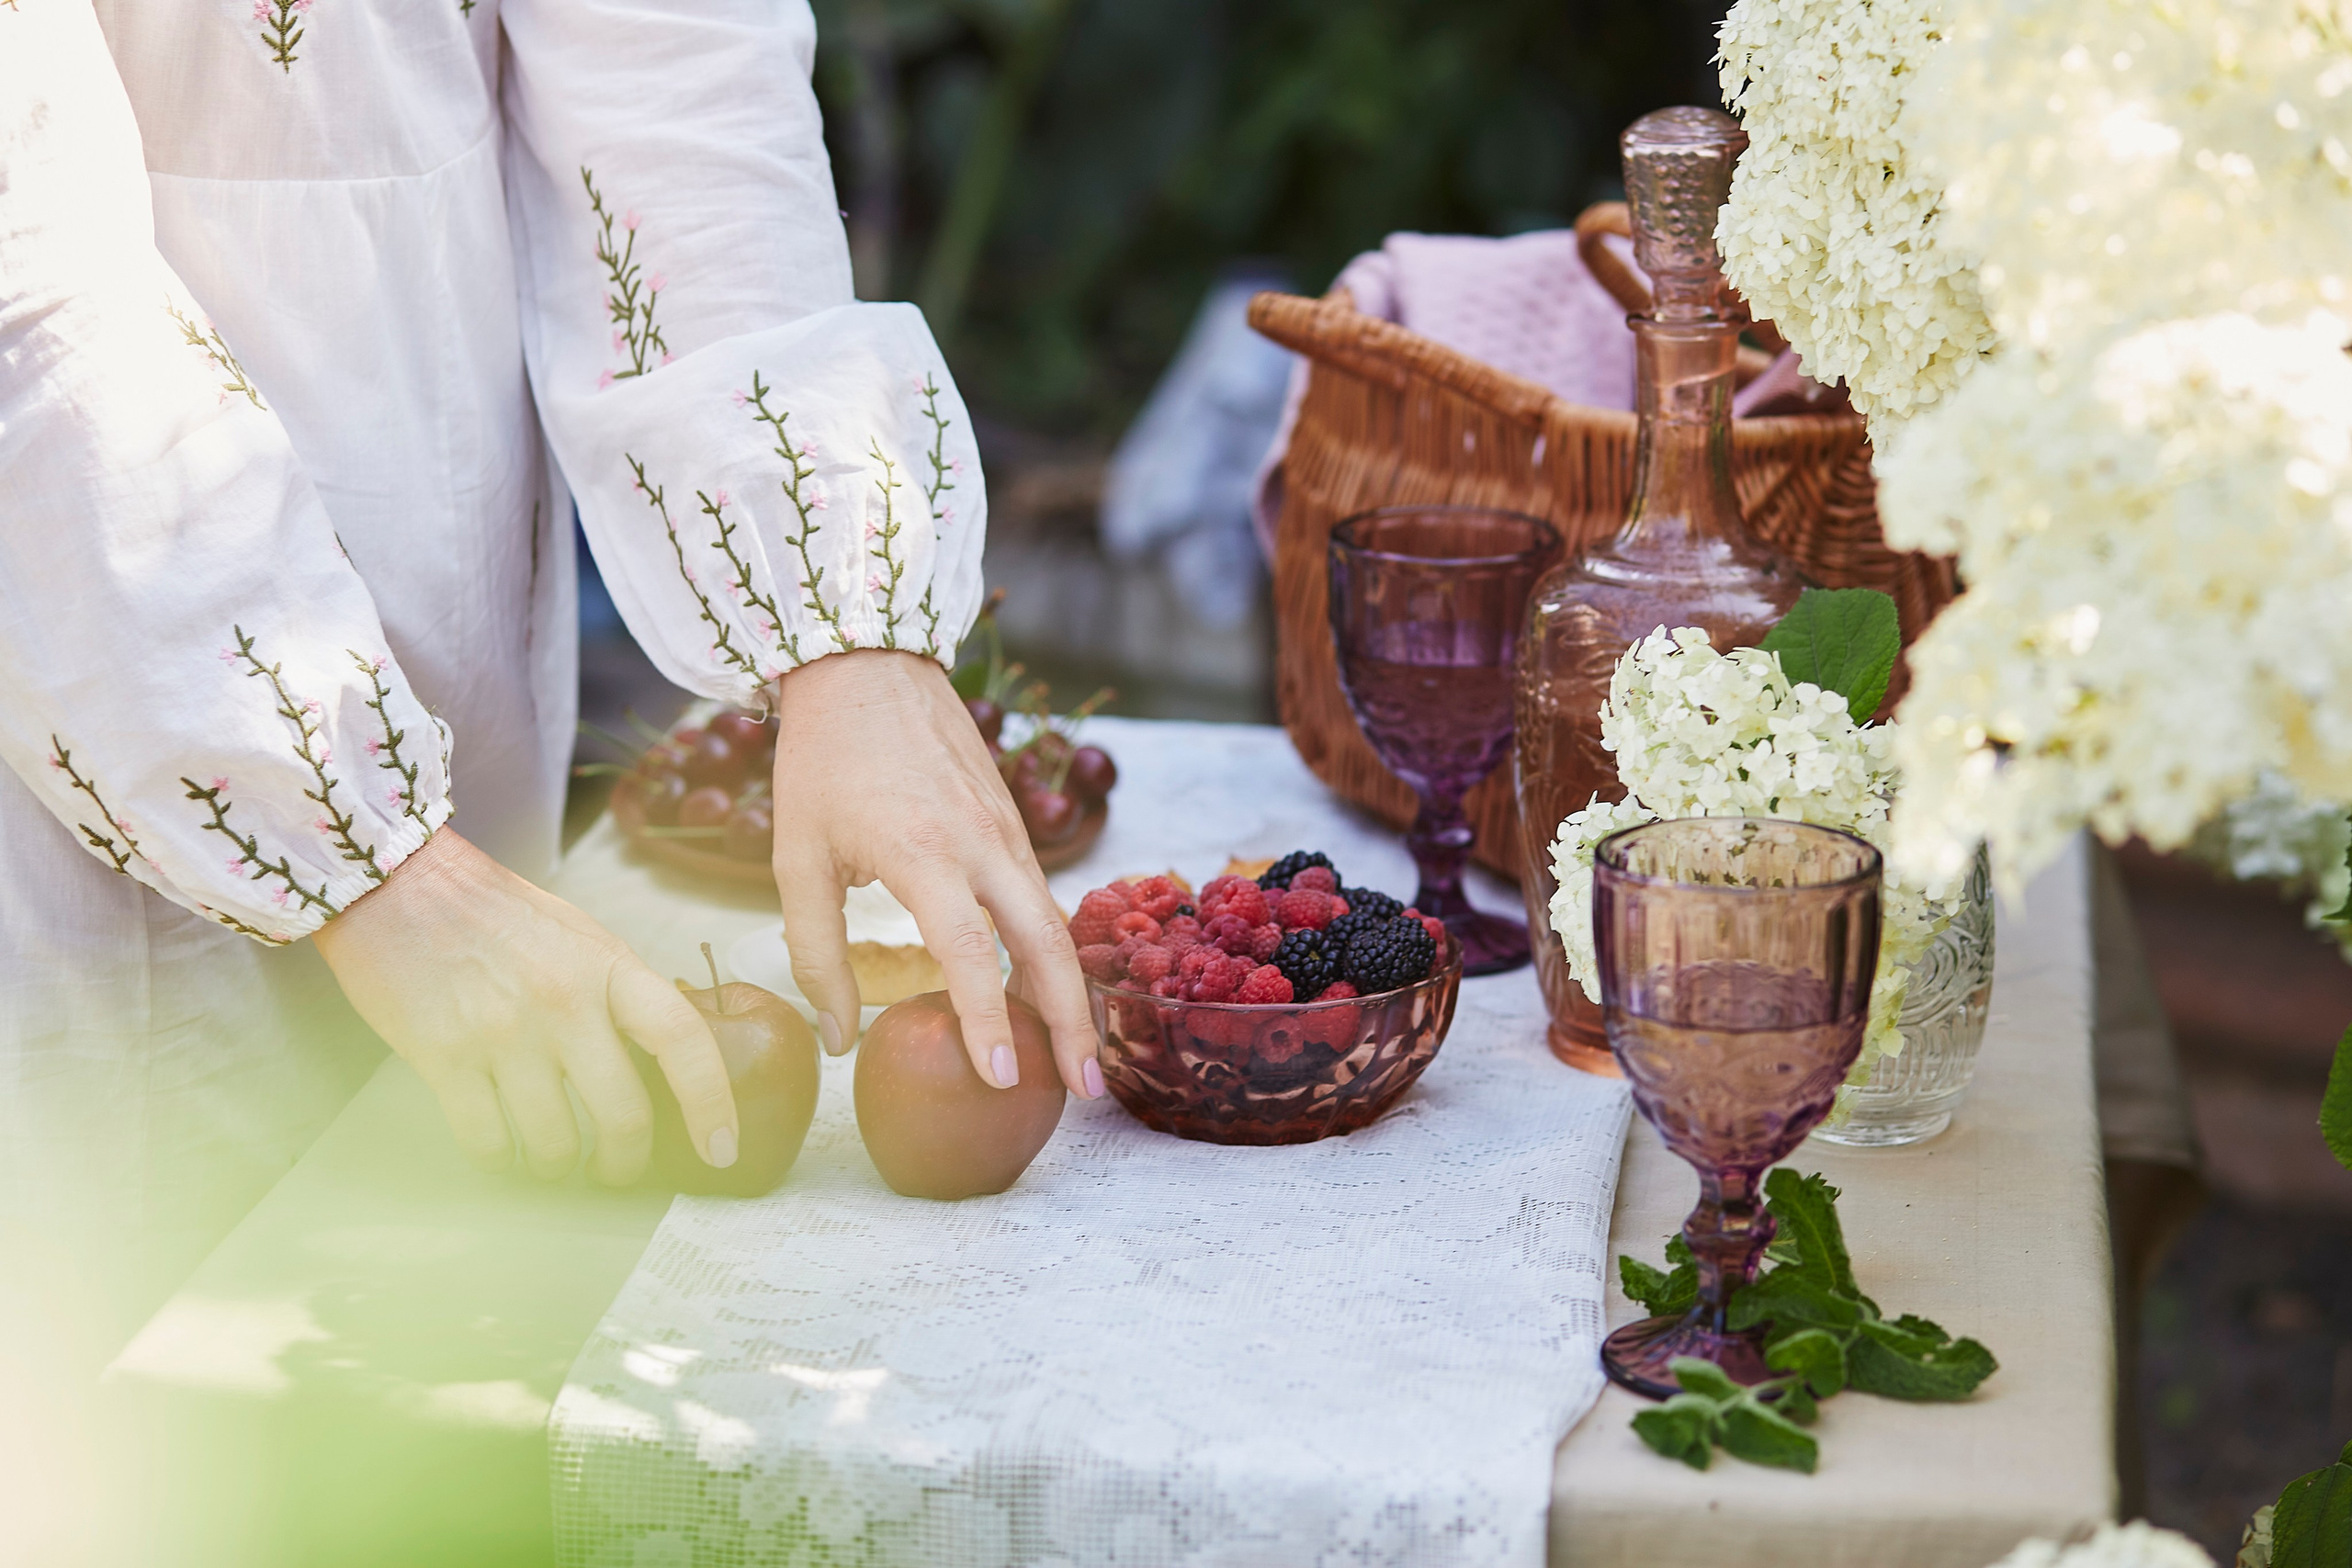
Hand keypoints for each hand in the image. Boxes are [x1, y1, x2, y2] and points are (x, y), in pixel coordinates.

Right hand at [314, 827, 736, 1183]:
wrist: (398, 885)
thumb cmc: (496, 913)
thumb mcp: (580, 937)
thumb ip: (619, 994)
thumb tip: (658, 1059)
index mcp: (608, 966)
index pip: (682, 1039)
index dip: (711, 1101)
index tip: (721, 1147)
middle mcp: (564, 1001)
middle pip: (623, 1114)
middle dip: (625, 1162)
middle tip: (616, 1172)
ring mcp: (503, 1032)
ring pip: (553, 1143)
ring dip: (557, 1169)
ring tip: (551, 1161)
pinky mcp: (444, 1057)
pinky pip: (487, 1141)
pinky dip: (500, 1162)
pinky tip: (501, 1152)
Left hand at [769, 648, 1101, 1097]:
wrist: (866, 663)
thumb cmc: (821, 761)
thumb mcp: (796, 856)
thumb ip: (814, 951)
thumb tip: (839, 1038)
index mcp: (924, 852)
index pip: (969, 955)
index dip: (985, 1023)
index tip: (999, 1080)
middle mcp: (981, 842)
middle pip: (1047, 947)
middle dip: (1070, 1023)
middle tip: (1082, 1089)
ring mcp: (1006, 829)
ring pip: (1054, 923)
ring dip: (1067, 992)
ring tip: (1071, 1055)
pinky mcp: (1011, 820)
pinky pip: (1039, 896)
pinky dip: (1047, 950)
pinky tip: (1036, 989)